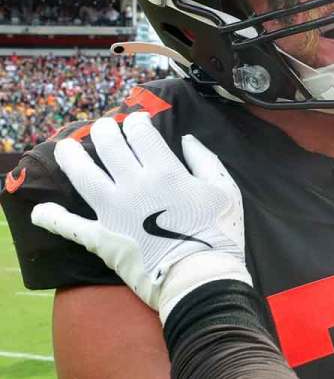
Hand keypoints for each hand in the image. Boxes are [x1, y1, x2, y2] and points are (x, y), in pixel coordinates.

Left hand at [30, 112, 250, 323]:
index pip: (139, 132)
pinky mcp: (100, 237)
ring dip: (70, 156)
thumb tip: (187, 140)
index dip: (136, 121)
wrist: (200, 278)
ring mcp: (112, 211)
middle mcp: (134, 185)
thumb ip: (205, 160)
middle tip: (104, 128)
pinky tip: (41, 210)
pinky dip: (52, 217)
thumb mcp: (225, 190)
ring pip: (81, 174)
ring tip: (65, 148)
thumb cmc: (219, 233)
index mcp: (166, 171)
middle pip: (108, 145)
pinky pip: (68, 225)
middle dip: (103, 130)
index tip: (136, 122)